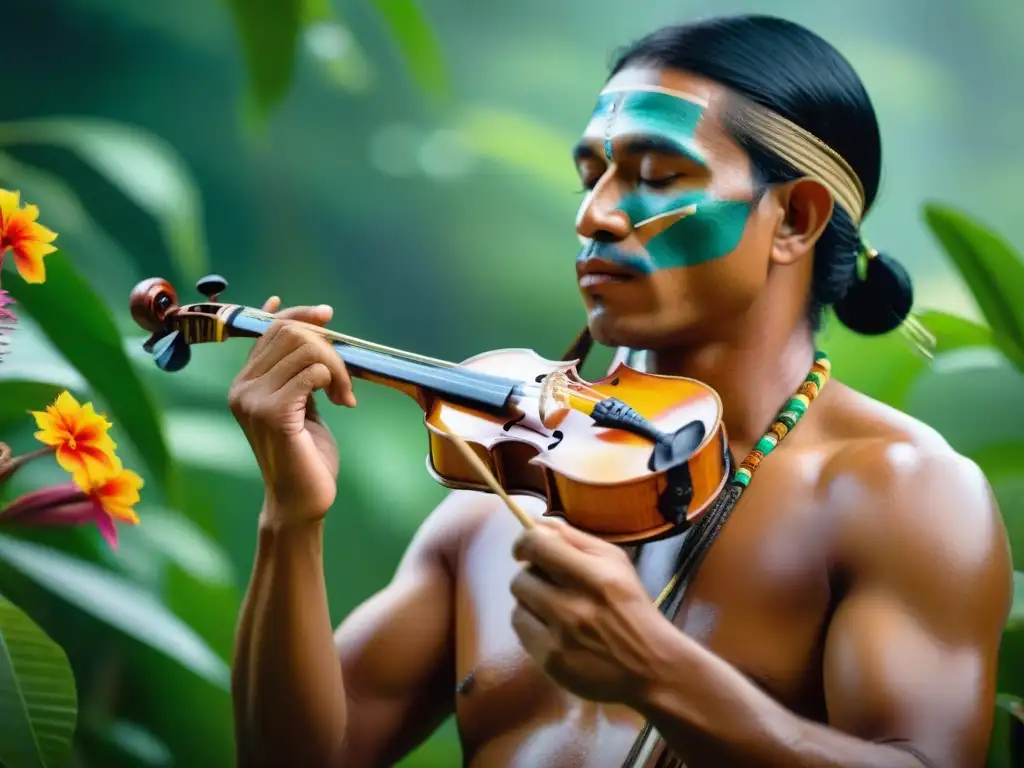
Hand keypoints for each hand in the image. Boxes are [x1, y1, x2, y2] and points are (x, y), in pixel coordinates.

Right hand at [228, 296, 354, 523]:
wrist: (301, 501)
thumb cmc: (306, 454)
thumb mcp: (302, 403)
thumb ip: (300, 370)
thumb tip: (313, 325)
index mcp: (245, 382)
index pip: (270, 328)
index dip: (300, 314)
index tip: (327, 314)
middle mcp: (241, 388)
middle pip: (290, 333)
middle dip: (330, 347)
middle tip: (346, 381)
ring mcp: (252, 400)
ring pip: (305, 349)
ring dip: (338, 368)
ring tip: (346, 395)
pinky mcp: (272, 414)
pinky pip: (312, 373)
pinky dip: (334, 381)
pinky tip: (341, 403)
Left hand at [510, 521, 676, 705]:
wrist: (652, 666)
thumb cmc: (632, 607)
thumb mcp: (616, 562)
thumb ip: (575, 539)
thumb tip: (536, 523)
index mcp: (595, 574)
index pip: (537, 544)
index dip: (523, 543)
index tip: (526, 550)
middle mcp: (575, 605)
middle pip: (521, 577)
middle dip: (532, 577)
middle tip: (549, 584)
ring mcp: (561, 636)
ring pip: (517, 604)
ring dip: (531, 602)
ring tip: (552, 609)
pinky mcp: (551, 661)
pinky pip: (520, 630)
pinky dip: (531, 626)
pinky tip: (552, 630)